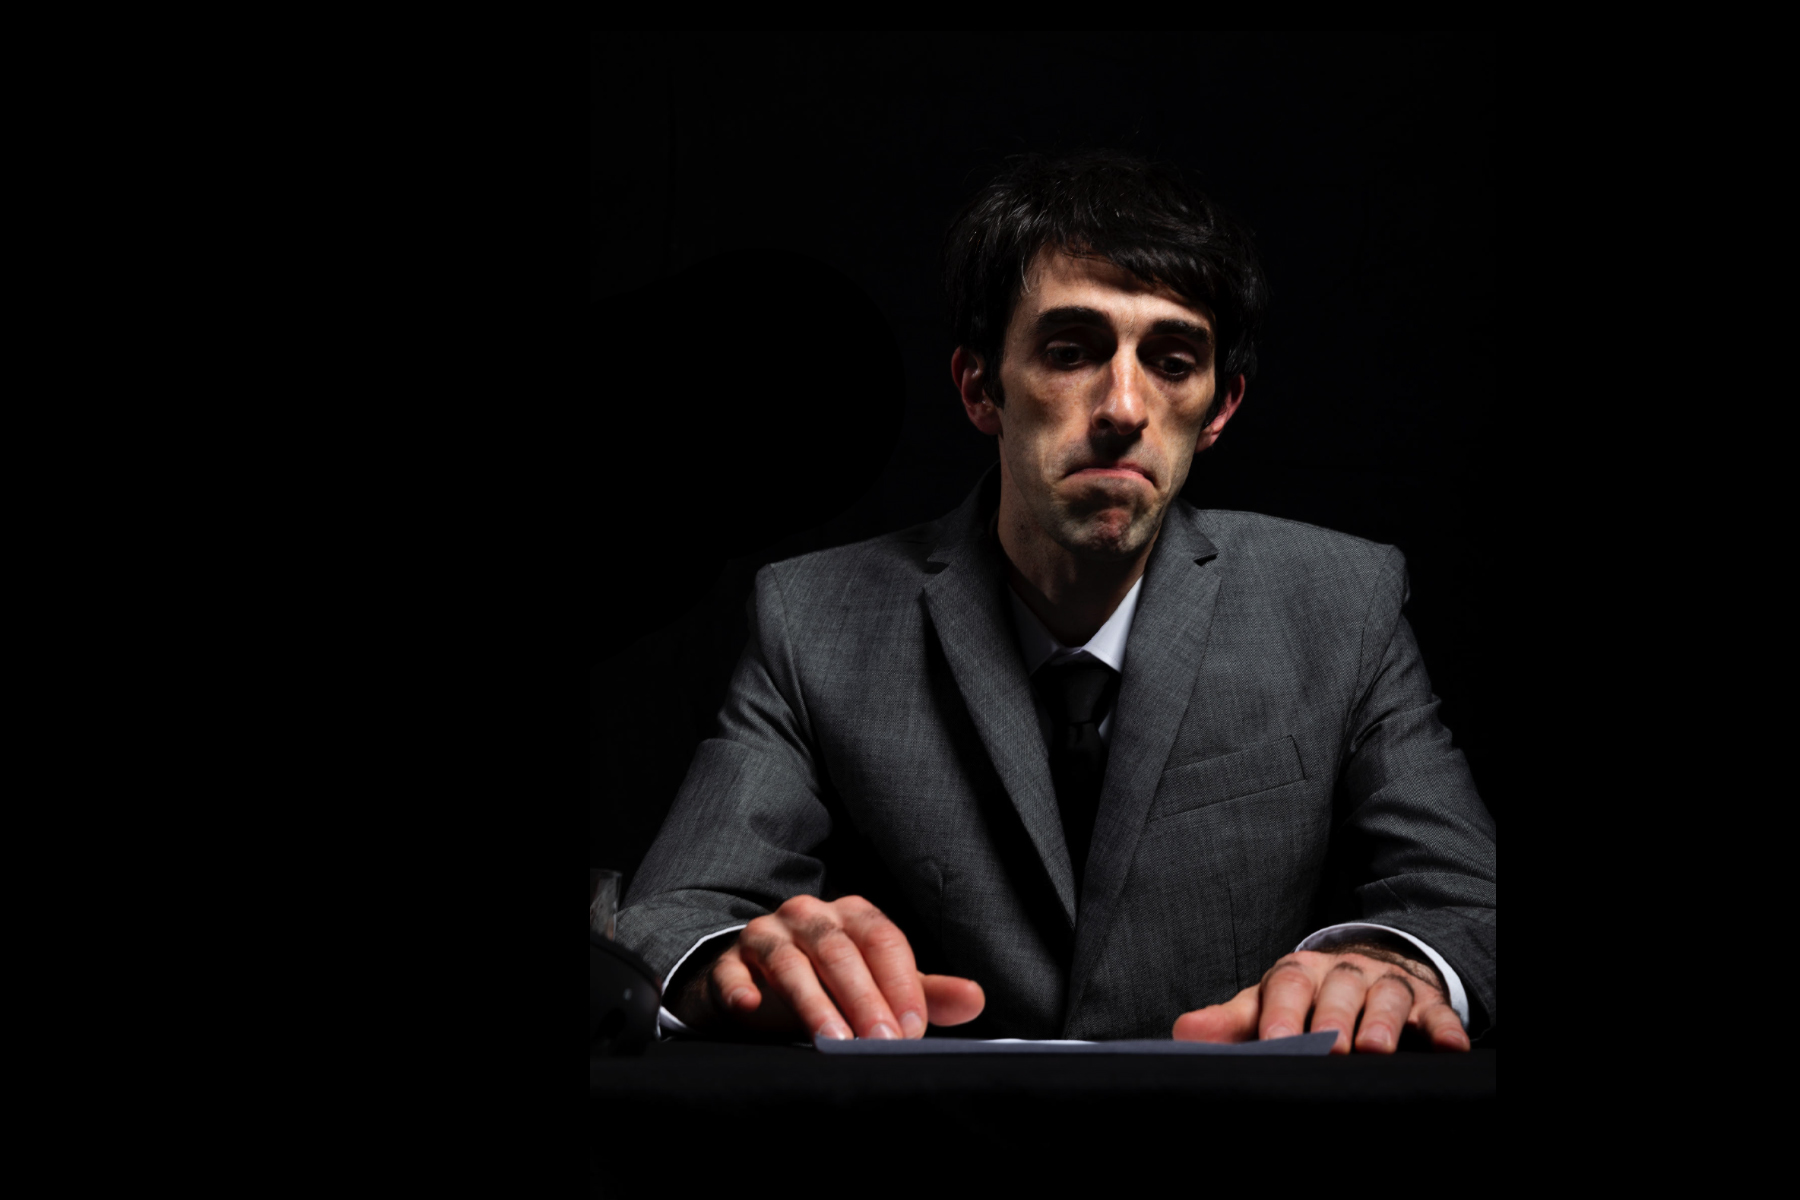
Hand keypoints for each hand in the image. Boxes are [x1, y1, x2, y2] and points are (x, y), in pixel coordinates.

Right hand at [673, 895, 985, 1039]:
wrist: (755, 986)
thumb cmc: (830, 984)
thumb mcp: (878, 984)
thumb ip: (923, 992)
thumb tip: (976, 999)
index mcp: (851, 915)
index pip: (882, 939)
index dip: (900, 984)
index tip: (913, 1029)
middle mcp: (808, 915)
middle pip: (839, 951)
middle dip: (863, 998)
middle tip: (880, 1043)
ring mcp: (764, 935)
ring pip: (789, 963)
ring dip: (812, 1002)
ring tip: (832, 1041)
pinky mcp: (727, 963)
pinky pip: (730, 973)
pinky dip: (739, 989)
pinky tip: (751, 1008)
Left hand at [1172, 947, 1469, 1053]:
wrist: (1364, 971)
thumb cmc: (1305, 1000)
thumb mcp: (1266, 1005)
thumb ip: (1229, 1022)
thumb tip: (1181, 1034)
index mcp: (1300, 972)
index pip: (1288, 985)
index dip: (1282, 1013)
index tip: (1274, 1042)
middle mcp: (1345, 973)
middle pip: (1339, 990)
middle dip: (1333, 1019)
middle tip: (1328, 1046)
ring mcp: (1387, 985)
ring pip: (1387, 998)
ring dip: (1382, 1023)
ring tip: (1374, 1049)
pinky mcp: (1427, 1003)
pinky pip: (1437, 1014)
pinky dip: (1444, 1029)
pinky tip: (1448, 1046)